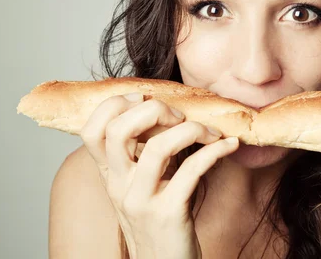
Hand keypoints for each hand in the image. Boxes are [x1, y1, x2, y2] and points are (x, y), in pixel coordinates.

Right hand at [80, 92, 239, 258]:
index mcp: (110, 176)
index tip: (144, 98)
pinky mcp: (169, 213)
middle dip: (153, 110)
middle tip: (179, 115)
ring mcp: (142, 201)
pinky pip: (192, 170)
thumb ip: (145, 155)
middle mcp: (119, 187)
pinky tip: (229, 145)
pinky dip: (215, 151)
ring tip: (210, 132)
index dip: (114, 105)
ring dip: (191, 130)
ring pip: (157, 148)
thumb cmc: (161, 221)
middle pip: (118, 131)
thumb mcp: (144, 186)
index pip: (91, 131)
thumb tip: (169, 112)